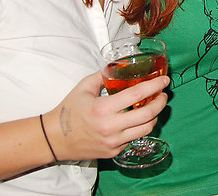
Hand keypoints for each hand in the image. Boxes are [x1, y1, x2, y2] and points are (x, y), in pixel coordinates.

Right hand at [44, 72, 168, 160]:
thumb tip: (118, 66)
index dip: (155, 86)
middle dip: (161, 102)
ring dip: (155, 116)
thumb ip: (102, 75)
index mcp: (103, 108)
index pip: (137, 94)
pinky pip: (134, 138)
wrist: (54, 139)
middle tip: (163, 95)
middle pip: (148, 114)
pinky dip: (140, 128)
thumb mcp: (84, 88)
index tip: (164, 80)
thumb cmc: (68, 111)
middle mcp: (110, 127)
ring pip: (146, 129)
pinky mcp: (113, 152)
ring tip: (155, 107)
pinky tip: (139, 120)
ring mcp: (113, 141)